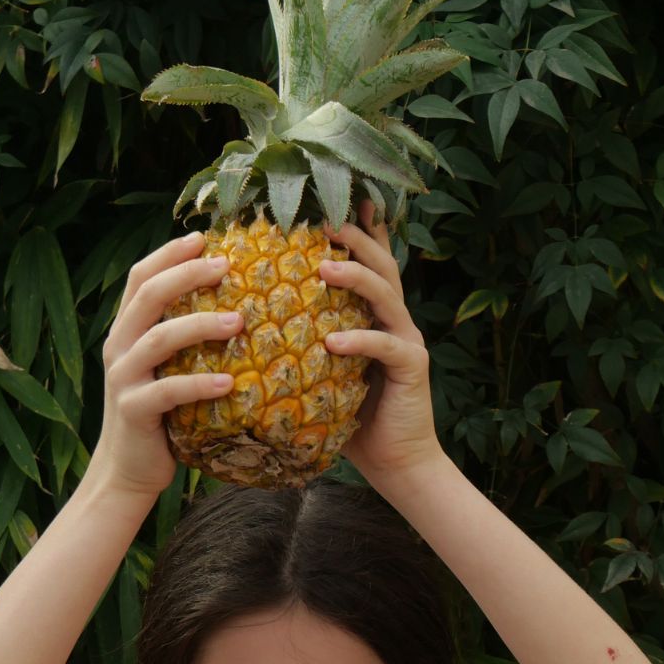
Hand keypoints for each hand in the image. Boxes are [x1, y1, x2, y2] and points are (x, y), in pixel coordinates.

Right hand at [93, 232, 242, 499]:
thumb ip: (182, 342)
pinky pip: (168, 391)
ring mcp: (123, 378)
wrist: (126, 472)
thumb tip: (237, 308)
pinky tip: (230, 383)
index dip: (169, 254)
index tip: (204, 238)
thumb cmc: (158, 419)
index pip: (140, 278)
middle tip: (227, 266)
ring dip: (200, 325)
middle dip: (187, 274)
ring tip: (238, 321)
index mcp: (125, 332)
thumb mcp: (166, 371)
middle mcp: (119, 347)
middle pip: (148, 295)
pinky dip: (199, 385)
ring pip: (159, 338)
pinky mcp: (133, 411)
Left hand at [321, 200, 443, 483]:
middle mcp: (396, 318)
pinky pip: (386, 345)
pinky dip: (360, 339)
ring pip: (386, 293)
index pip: (366, 262)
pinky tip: (334, 340)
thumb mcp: (323, 374)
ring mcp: (407, 339)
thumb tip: (250, 325)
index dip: (354, 229)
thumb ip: (304, 345)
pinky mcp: (413, 366)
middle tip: (323, 218)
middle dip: (354, 235)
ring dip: (355, 276)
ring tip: (326, 266)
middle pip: (380, 262)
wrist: (396, 463)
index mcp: (375, 314)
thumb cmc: (353, 419)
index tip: (324, 200)